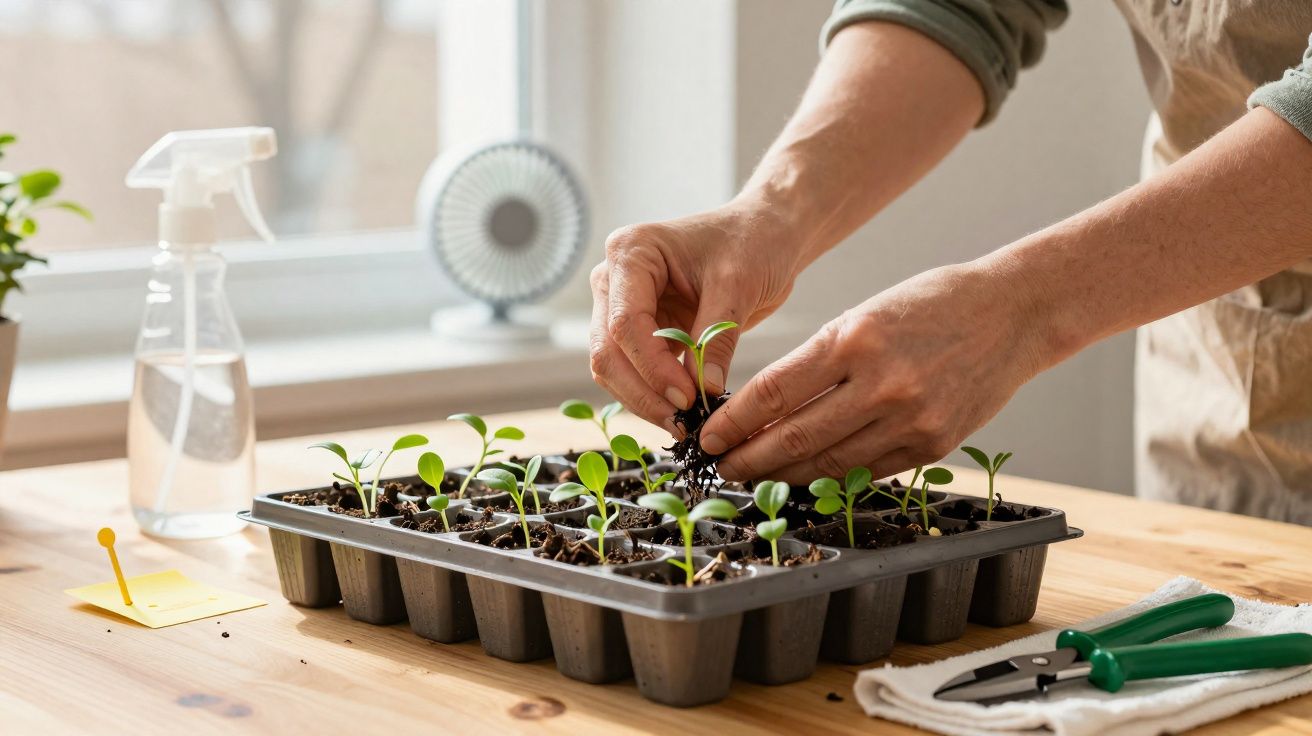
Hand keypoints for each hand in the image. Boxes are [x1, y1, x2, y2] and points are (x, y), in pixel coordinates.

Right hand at [589, 203, 810, 430]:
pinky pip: (634, 371)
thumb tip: (701, 393)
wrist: (766, 235)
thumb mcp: (739, 286)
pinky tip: (683, 412)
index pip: (625, 323)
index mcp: (631, 253)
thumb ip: (715, 339)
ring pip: (613, 367)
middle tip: (682, 424)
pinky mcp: (640, 330)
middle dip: (642, 392)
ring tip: (684, 424)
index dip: (652, 367)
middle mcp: (614, 279)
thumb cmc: (752, 243)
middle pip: (608, 351)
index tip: (687, 398)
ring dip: (644, 400)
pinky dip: (653, 395)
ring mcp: (621, 305)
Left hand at [700, 260, 1051, 483]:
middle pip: (795, 435)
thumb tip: (767, 408)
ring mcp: (911, 418)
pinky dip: (831, 478)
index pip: (775, 391)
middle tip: (722, 469)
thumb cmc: (932, 304)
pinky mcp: (934, 444)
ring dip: (785, 476)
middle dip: (749, 459)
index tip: (709, 437)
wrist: (1013, 313)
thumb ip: (820, 360)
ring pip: (829, 462)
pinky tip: (806, 480)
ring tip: (756, 479)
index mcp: (855, 338)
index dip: (735, 421)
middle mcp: (882, 382)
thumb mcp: (864, 313)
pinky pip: (868, 471)